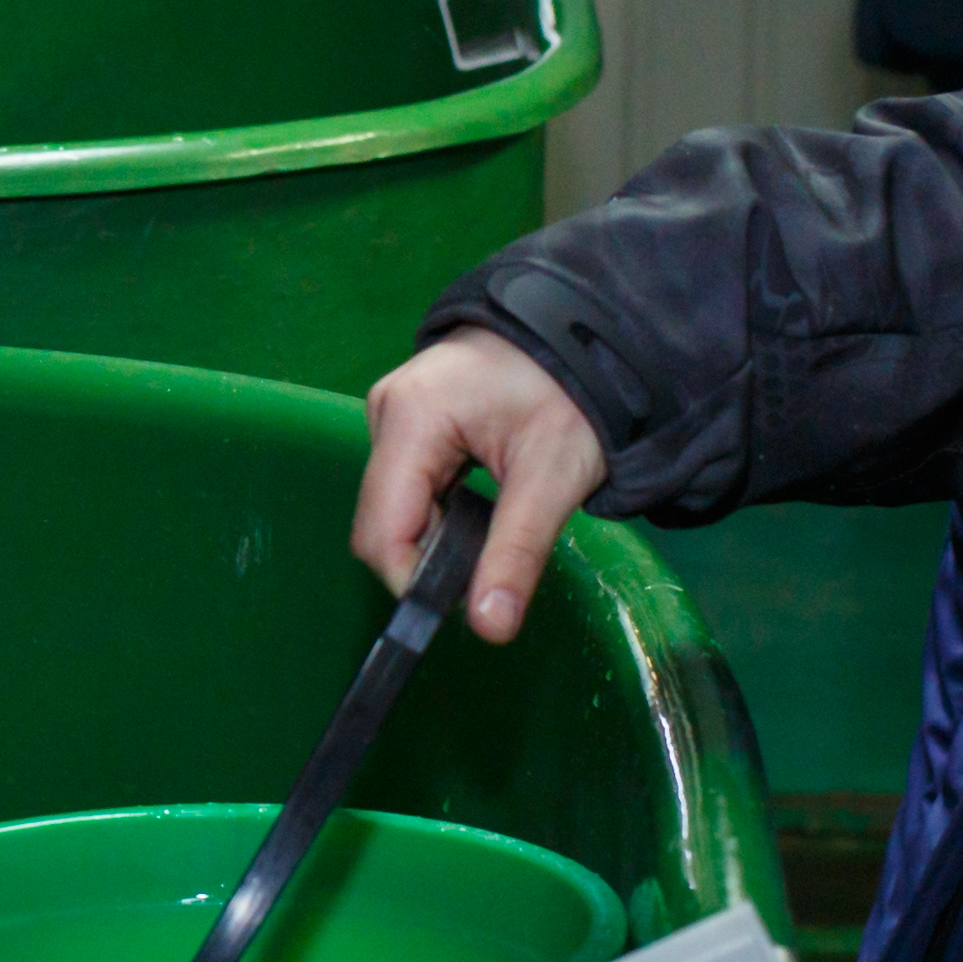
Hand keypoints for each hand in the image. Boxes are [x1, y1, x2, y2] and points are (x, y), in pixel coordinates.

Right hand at [353, 328, 608, 647]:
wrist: (580, 332)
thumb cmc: (570, 394)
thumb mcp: (553, 476)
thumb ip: (517, 553)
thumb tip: (489, 629)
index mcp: (411, 418)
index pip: (382, 530)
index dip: (414, 580)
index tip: (469, 600)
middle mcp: (385, 412)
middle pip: (383, 521)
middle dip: (430, 557)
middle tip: (495, 562)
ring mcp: (391, 412)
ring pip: (394, 507)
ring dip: (437, 534)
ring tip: (494, 528)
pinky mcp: (406, 418)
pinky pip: (406, 484)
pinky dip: (438, 509)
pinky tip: (477, 505)